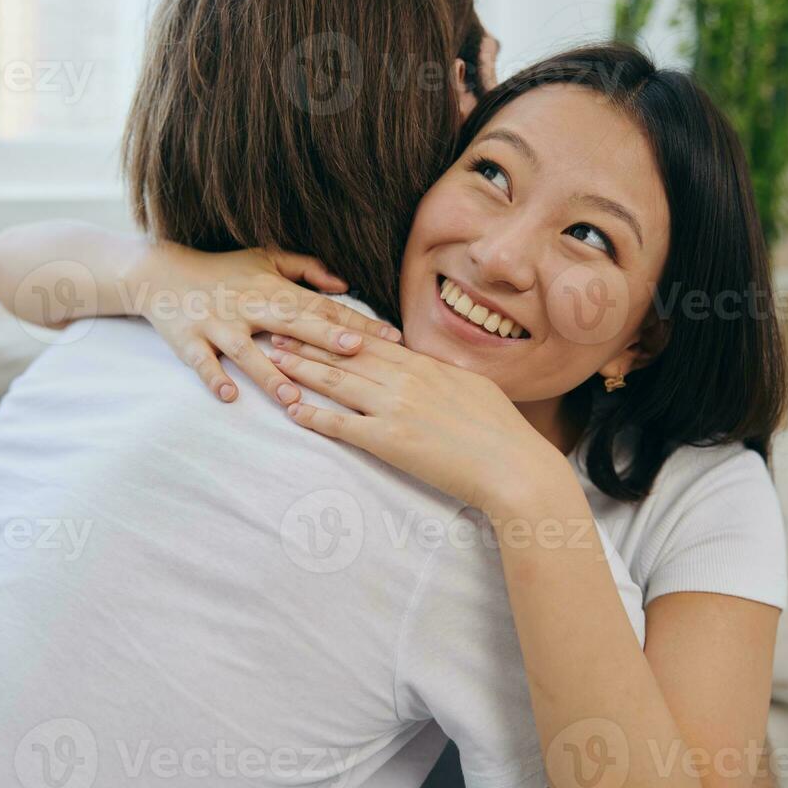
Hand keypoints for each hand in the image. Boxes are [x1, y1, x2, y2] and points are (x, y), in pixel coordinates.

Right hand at [134, 242, 400, 404]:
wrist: (161, 273)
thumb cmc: (222, 269)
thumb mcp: (265, 258)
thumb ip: (306, 269)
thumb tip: (344, 283)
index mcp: (272, 289)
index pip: (322, 308)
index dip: (356, 321)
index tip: (389, 337)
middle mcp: (249, 306)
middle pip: (293, 324)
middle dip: (325, 338)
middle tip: (357, 352)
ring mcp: (218, 325)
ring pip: (247, 352)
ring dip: (270, 373)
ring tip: (293, 395)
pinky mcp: (189, 340)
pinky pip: (202, 362)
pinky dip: (214, 377)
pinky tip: (229, 395)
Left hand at [266, 335, 568, 514]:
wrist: (513, 466)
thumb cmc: (502, 433)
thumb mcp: (474, 388)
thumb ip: (444, 375)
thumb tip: (430, 367)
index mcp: (427, 366)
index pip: (372, 342)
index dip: (337, 330)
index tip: (313, 320)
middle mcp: (407, 381)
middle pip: (347, 356)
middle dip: (308, 342)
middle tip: (277, 330)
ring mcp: (396, 409)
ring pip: (338, 383)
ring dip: (302, 371)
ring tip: (274, 360)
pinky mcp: (390, 441)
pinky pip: (342, 425)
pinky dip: (315, 416)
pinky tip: (292, 410)